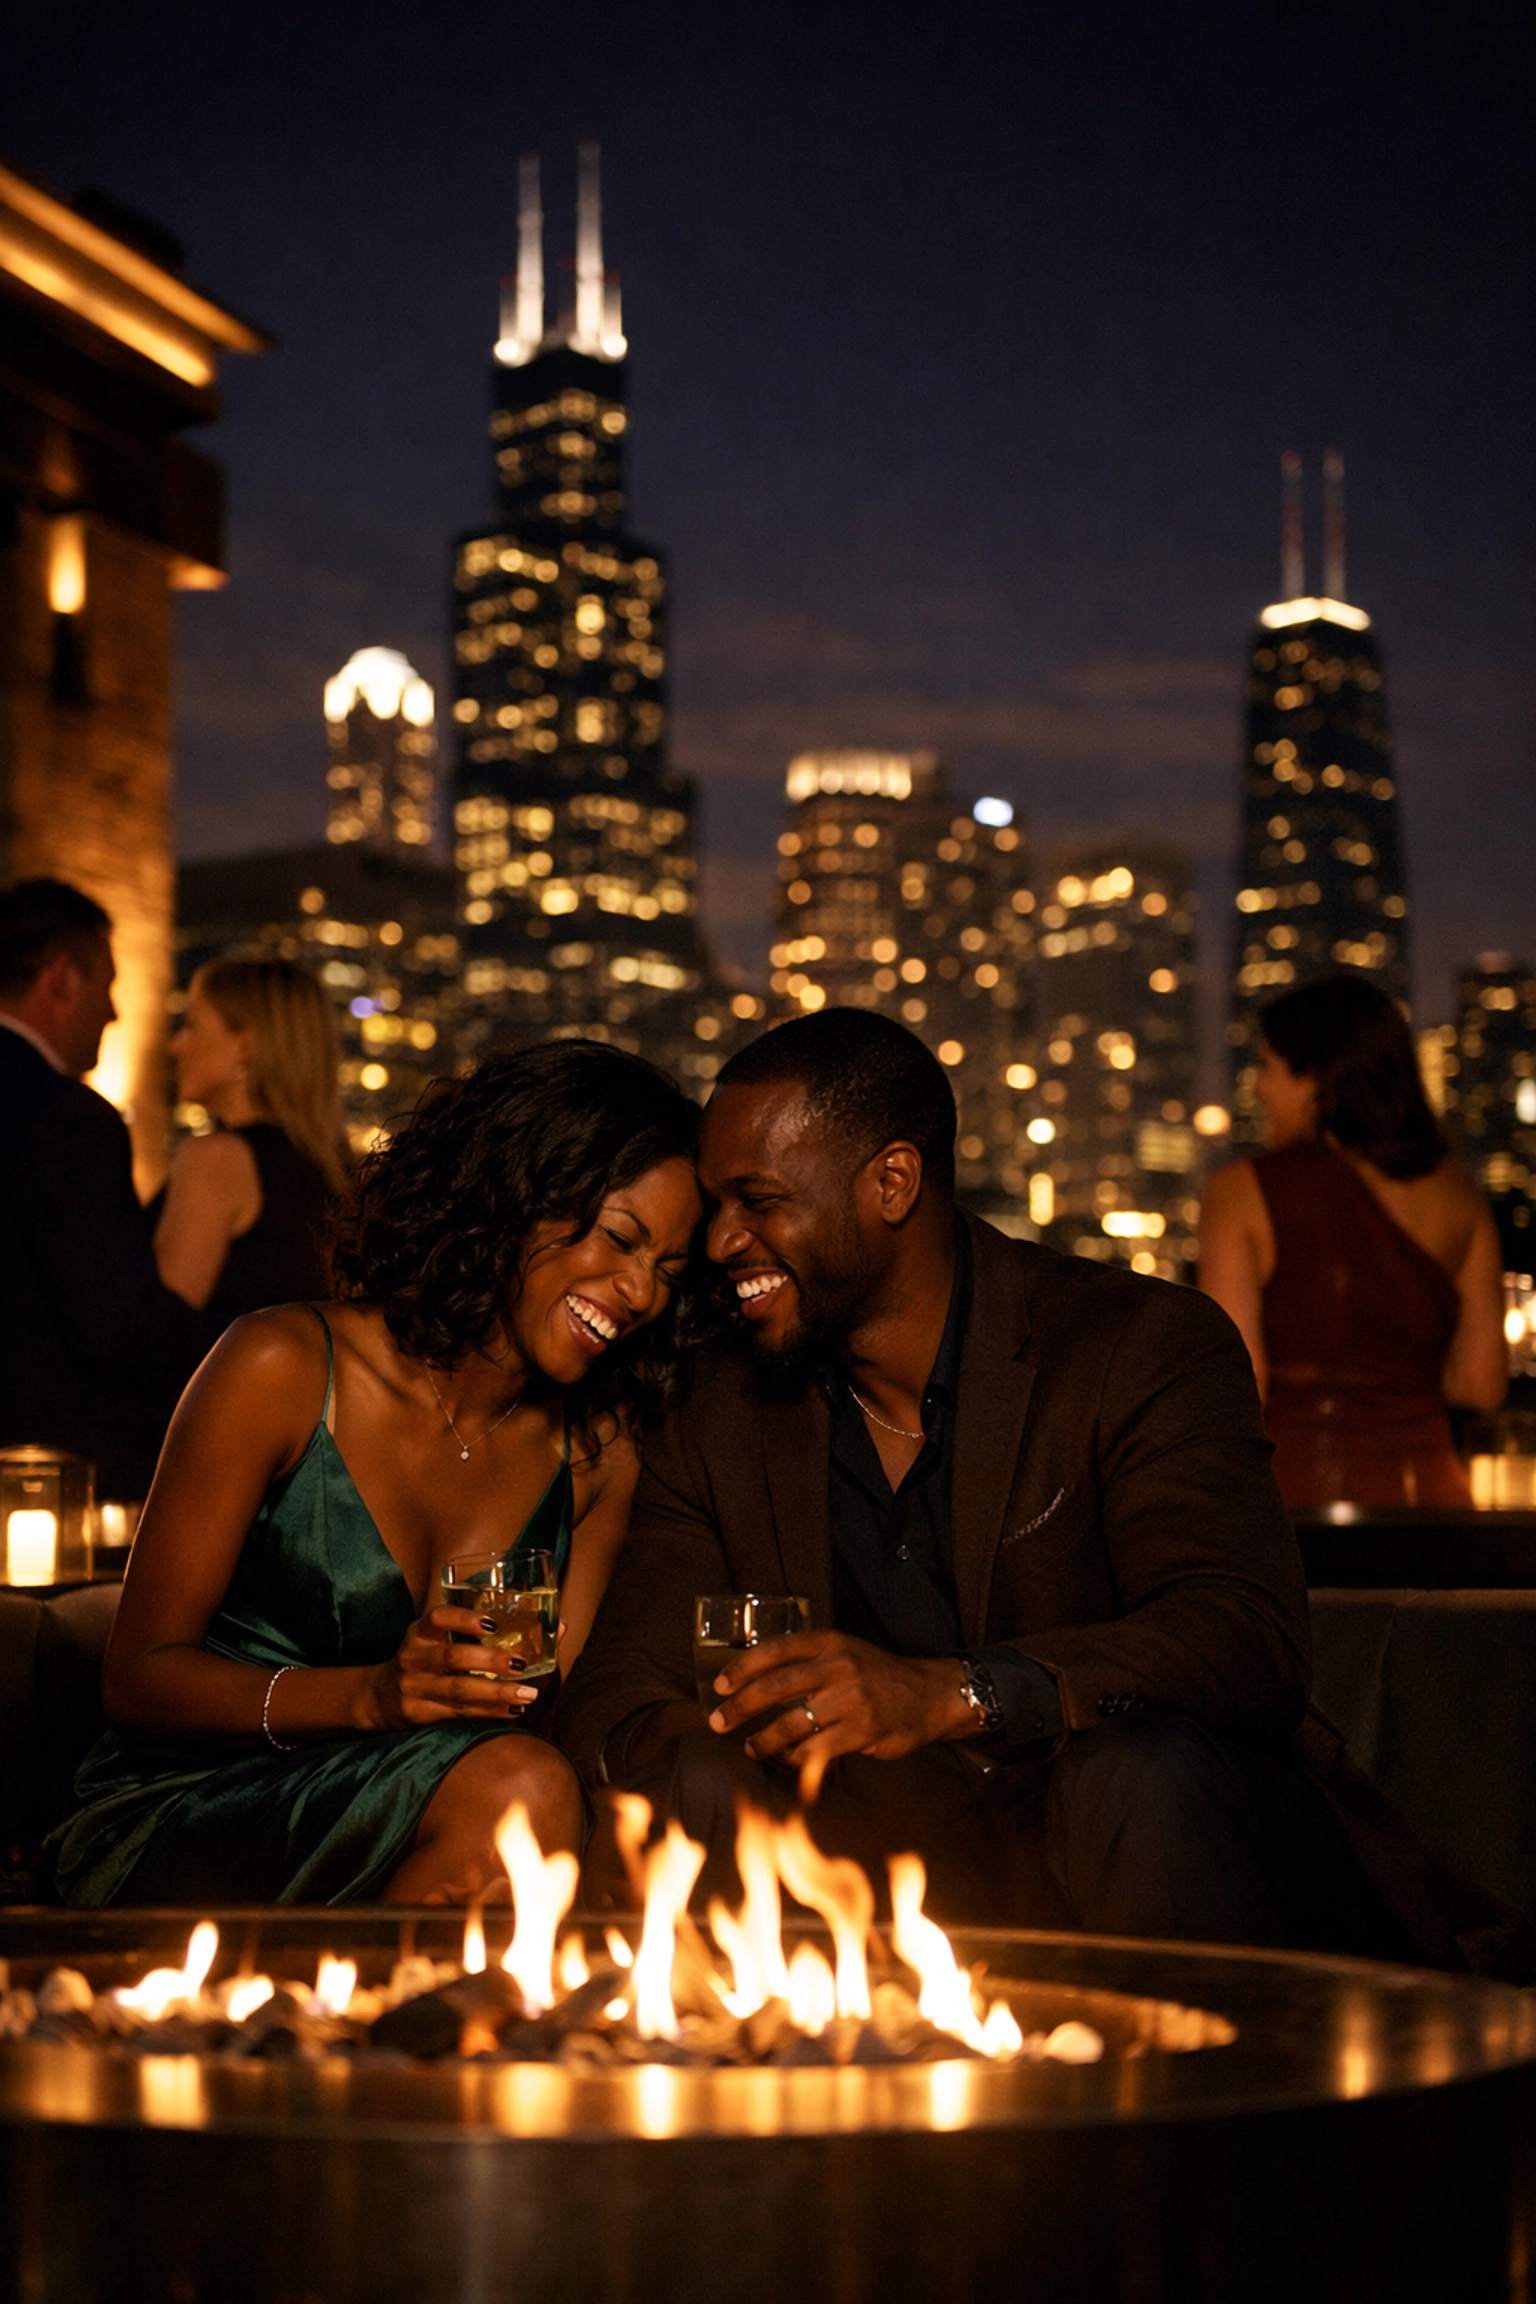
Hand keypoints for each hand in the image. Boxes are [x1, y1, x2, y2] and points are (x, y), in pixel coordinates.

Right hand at [360, 1604, 542, 1730]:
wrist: (379, 1697)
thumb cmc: (425, 1661)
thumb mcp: (438, 1640)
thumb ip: (483, 1632)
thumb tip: (558, 1626)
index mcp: (419, 1633)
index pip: (437, 1618)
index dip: (463, 1619)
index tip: (491, 1623)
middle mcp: (413, 1658)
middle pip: (452, 1659)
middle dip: (490, 1661)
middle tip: (521, 1664)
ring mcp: (413, 1688)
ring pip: (458, 1691)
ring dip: (495, 1693)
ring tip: (527, 1694)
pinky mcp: (418, 1715)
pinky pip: (457, 1714)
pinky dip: (486, 1713)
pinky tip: (510, 1711)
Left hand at [706, 1631, 977, 1798]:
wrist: (930, 1694)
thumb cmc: (878, 1675)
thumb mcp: (846, 1652)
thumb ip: (809, 1661)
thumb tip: (756, 1681)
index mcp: (830, 1642)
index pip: (775, 1649)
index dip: (742, 1667)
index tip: (718, 1686)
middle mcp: (839, 1666)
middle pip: (775, 1686)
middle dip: (740, 1707)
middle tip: (718, 1722)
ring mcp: (851, 1699)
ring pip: (792, 1723)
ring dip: (764, 1739)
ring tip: (751, 1747)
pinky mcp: (862, 1731)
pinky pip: (815, 1750)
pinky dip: (795, 1757)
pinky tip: (788, 1758)